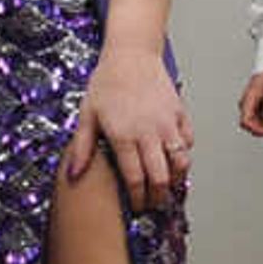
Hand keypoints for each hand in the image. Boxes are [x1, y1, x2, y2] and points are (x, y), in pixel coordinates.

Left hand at [66, 48, 191, 212]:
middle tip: (153, 204)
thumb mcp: (87, 115)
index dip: (137, 200)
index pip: (135, 180)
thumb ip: (81, 148)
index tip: (136, 208)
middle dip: (158, 198)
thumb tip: (73, 176)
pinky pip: (189, 143)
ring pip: (181, 164)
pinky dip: (184, 155)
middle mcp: (149, 132)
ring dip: (176, 180)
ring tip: (167, 187)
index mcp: (124, 136)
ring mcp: (168, 124)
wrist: (131, 55)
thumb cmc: (107, 83)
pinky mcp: (180, 114)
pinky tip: (173, 159)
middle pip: (161, 179)